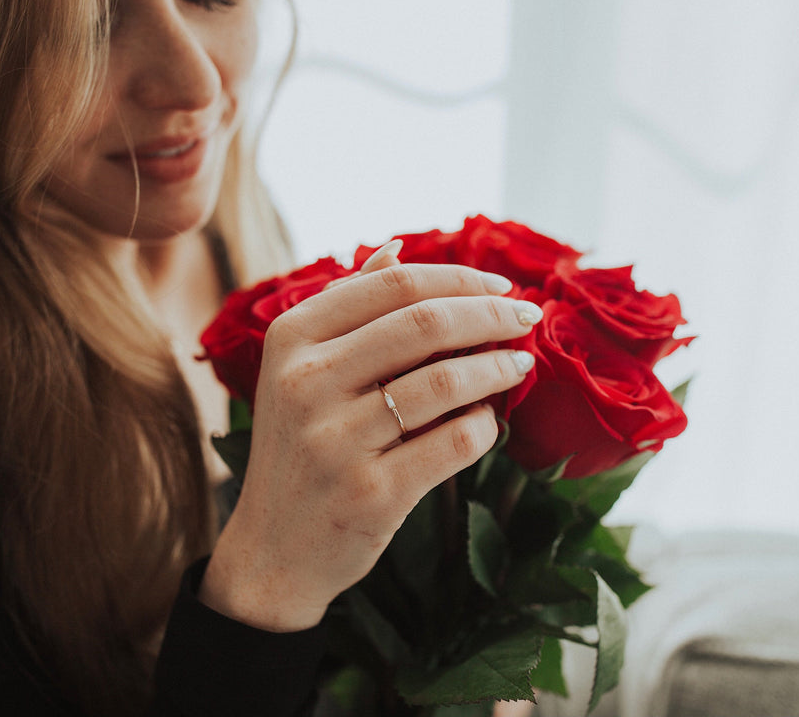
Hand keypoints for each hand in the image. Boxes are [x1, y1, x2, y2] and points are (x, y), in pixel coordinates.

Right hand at [199, 261, 540, 631]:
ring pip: (447, 383)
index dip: (459, 278)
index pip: (394, 285)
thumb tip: (397, 248)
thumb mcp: (301, 371)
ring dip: (498, 371)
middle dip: (491, 316)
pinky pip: (456, 442)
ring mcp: (335, 440)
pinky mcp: (371, 493)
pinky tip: (486, 422)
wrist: (272, 550)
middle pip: (425, 324)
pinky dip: (485, 427)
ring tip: (516, 368)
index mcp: (291, 338)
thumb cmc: (300, 449)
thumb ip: (349, 308)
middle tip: (525, 321)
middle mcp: (306, 382)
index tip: (500, 288)